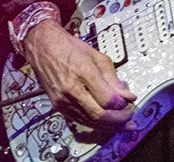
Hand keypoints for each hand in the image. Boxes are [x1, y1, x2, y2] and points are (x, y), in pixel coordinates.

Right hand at [22, 19, 137, 130]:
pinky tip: (106, 122)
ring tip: (123, 123)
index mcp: (83, 72)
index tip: (130, 102)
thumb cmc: (70, 48)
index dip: (122, 105)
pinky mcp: (58, 107)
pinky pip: (80, 121)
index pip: (107, 99)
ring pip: (90, 122)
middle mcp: (71, 89)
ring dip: (109, 126)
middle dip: (119, 120)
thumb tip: (127, 95)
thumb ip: (113, 78)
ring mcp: (63, 100)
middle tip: (130, 118)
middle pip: (99, 115)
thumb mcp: (97, 56)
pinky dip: (95, 124)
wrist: (43, 47)